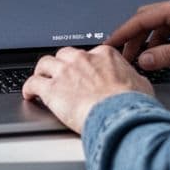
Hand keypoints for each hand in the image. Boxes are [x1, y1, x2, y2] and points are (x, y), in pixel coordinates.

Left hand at [22, 45, 155, 132]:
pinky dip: (28, 88)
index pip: (89, 54)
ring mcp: (65, 72)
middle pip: (64, 55)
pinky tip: (29, 94)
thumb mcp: (141, 85)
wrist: (120, 116)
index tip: (83, 72)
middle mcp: (82, 59)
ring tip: (41, 80)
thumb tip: (136, 82)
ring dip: (42, 72)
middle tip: (61, 75)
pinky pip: (33, 83)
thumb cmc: (133, 104)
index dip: (84, 65)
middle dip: (62, 65)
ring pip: (45, 64)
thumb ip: (133, 79)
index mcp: (104, 55)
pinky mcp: (52, 89)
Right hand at [106, 0, 169, 70]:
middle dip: (132, 38)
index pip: (141, 18)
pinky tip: (161, 56)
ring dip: (147, 43)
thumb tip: (145, 60)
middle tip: (122, 56)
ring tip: (140, 61)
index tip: (109, 44)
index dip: (123, 33)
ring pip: (159, 26)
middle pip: (147, 20)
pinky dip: (161, 43)